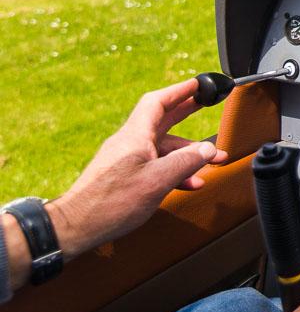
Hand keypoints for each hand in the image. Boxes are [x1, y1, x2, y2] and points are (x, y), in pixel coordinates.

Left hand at [50, 79, 227, 257]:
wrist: (77, 226)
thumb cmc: (113, 202)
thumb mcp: (157, 180)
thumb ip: (186, 162)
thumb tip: (208, 149)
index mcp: (135, 136)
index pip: (158, 103)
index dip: (179, 91)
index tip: (197, 84)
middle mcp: (129, 143)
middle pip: (162, 121)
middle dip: (185, 112)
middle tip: (205, 103)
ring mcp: (125, 160)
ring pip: (161, 148)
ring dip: (187, 153)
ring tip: (211, 161)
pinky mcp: (123, 176)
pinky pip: (154, 166)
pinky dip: (173, 171)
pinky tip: (189, 182)